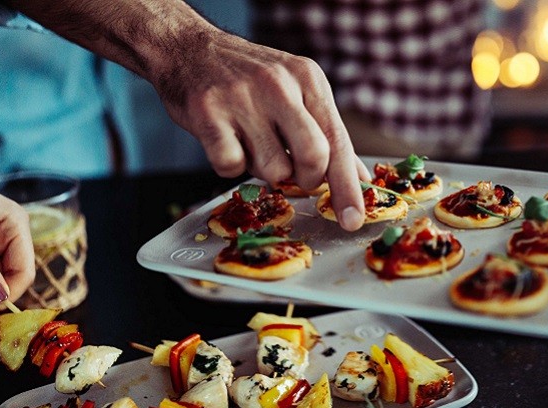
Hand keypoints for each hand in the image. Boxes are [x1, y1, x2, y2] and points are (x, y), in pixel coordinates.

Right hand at [152, 31, 367, 230]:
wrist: (188, 48)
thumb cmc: (249, 79)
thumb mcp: (297, 90)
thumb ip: (327, 133)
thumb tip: (358, 179)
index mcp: (308, 79)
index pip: (338, 142)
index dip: (347, 187)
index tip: (352, 219)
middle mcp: (278, 85)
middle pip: (313, 158)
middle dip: (307, 180)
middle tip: (293, 174)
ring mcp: (242, 98)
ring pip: (272, 170)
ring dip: (264, 171)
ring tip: (253, 145)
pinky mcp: (208, 113)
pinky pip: (231, 167)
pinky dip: (231, 165)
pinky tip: (227, 141)